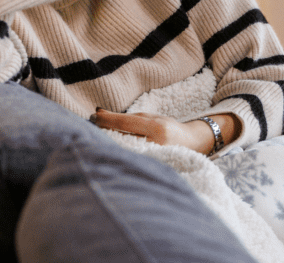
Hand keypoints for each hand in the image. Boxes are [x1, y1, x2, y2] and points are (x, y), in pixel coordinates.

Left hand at [90, 109, 215, 154]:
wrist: (192, 145)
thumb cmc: (169, 128)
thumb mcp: (152, 117)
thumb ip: (128, 118)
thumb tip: (99, 114)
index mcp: (158, 129)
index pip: (125, 123)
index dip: (107, 119)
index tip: (93, 115)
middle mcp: (155, 145)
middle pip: (119, 138)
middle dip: (103, 132)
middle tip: (91, 126)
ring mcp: (153, 159)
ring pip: (120, 151)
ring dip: (106, 143)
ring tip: (98, 137)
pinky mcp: (150, 169)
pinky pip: (126, 160)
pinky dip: (115, 154)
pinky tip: (108, 150)